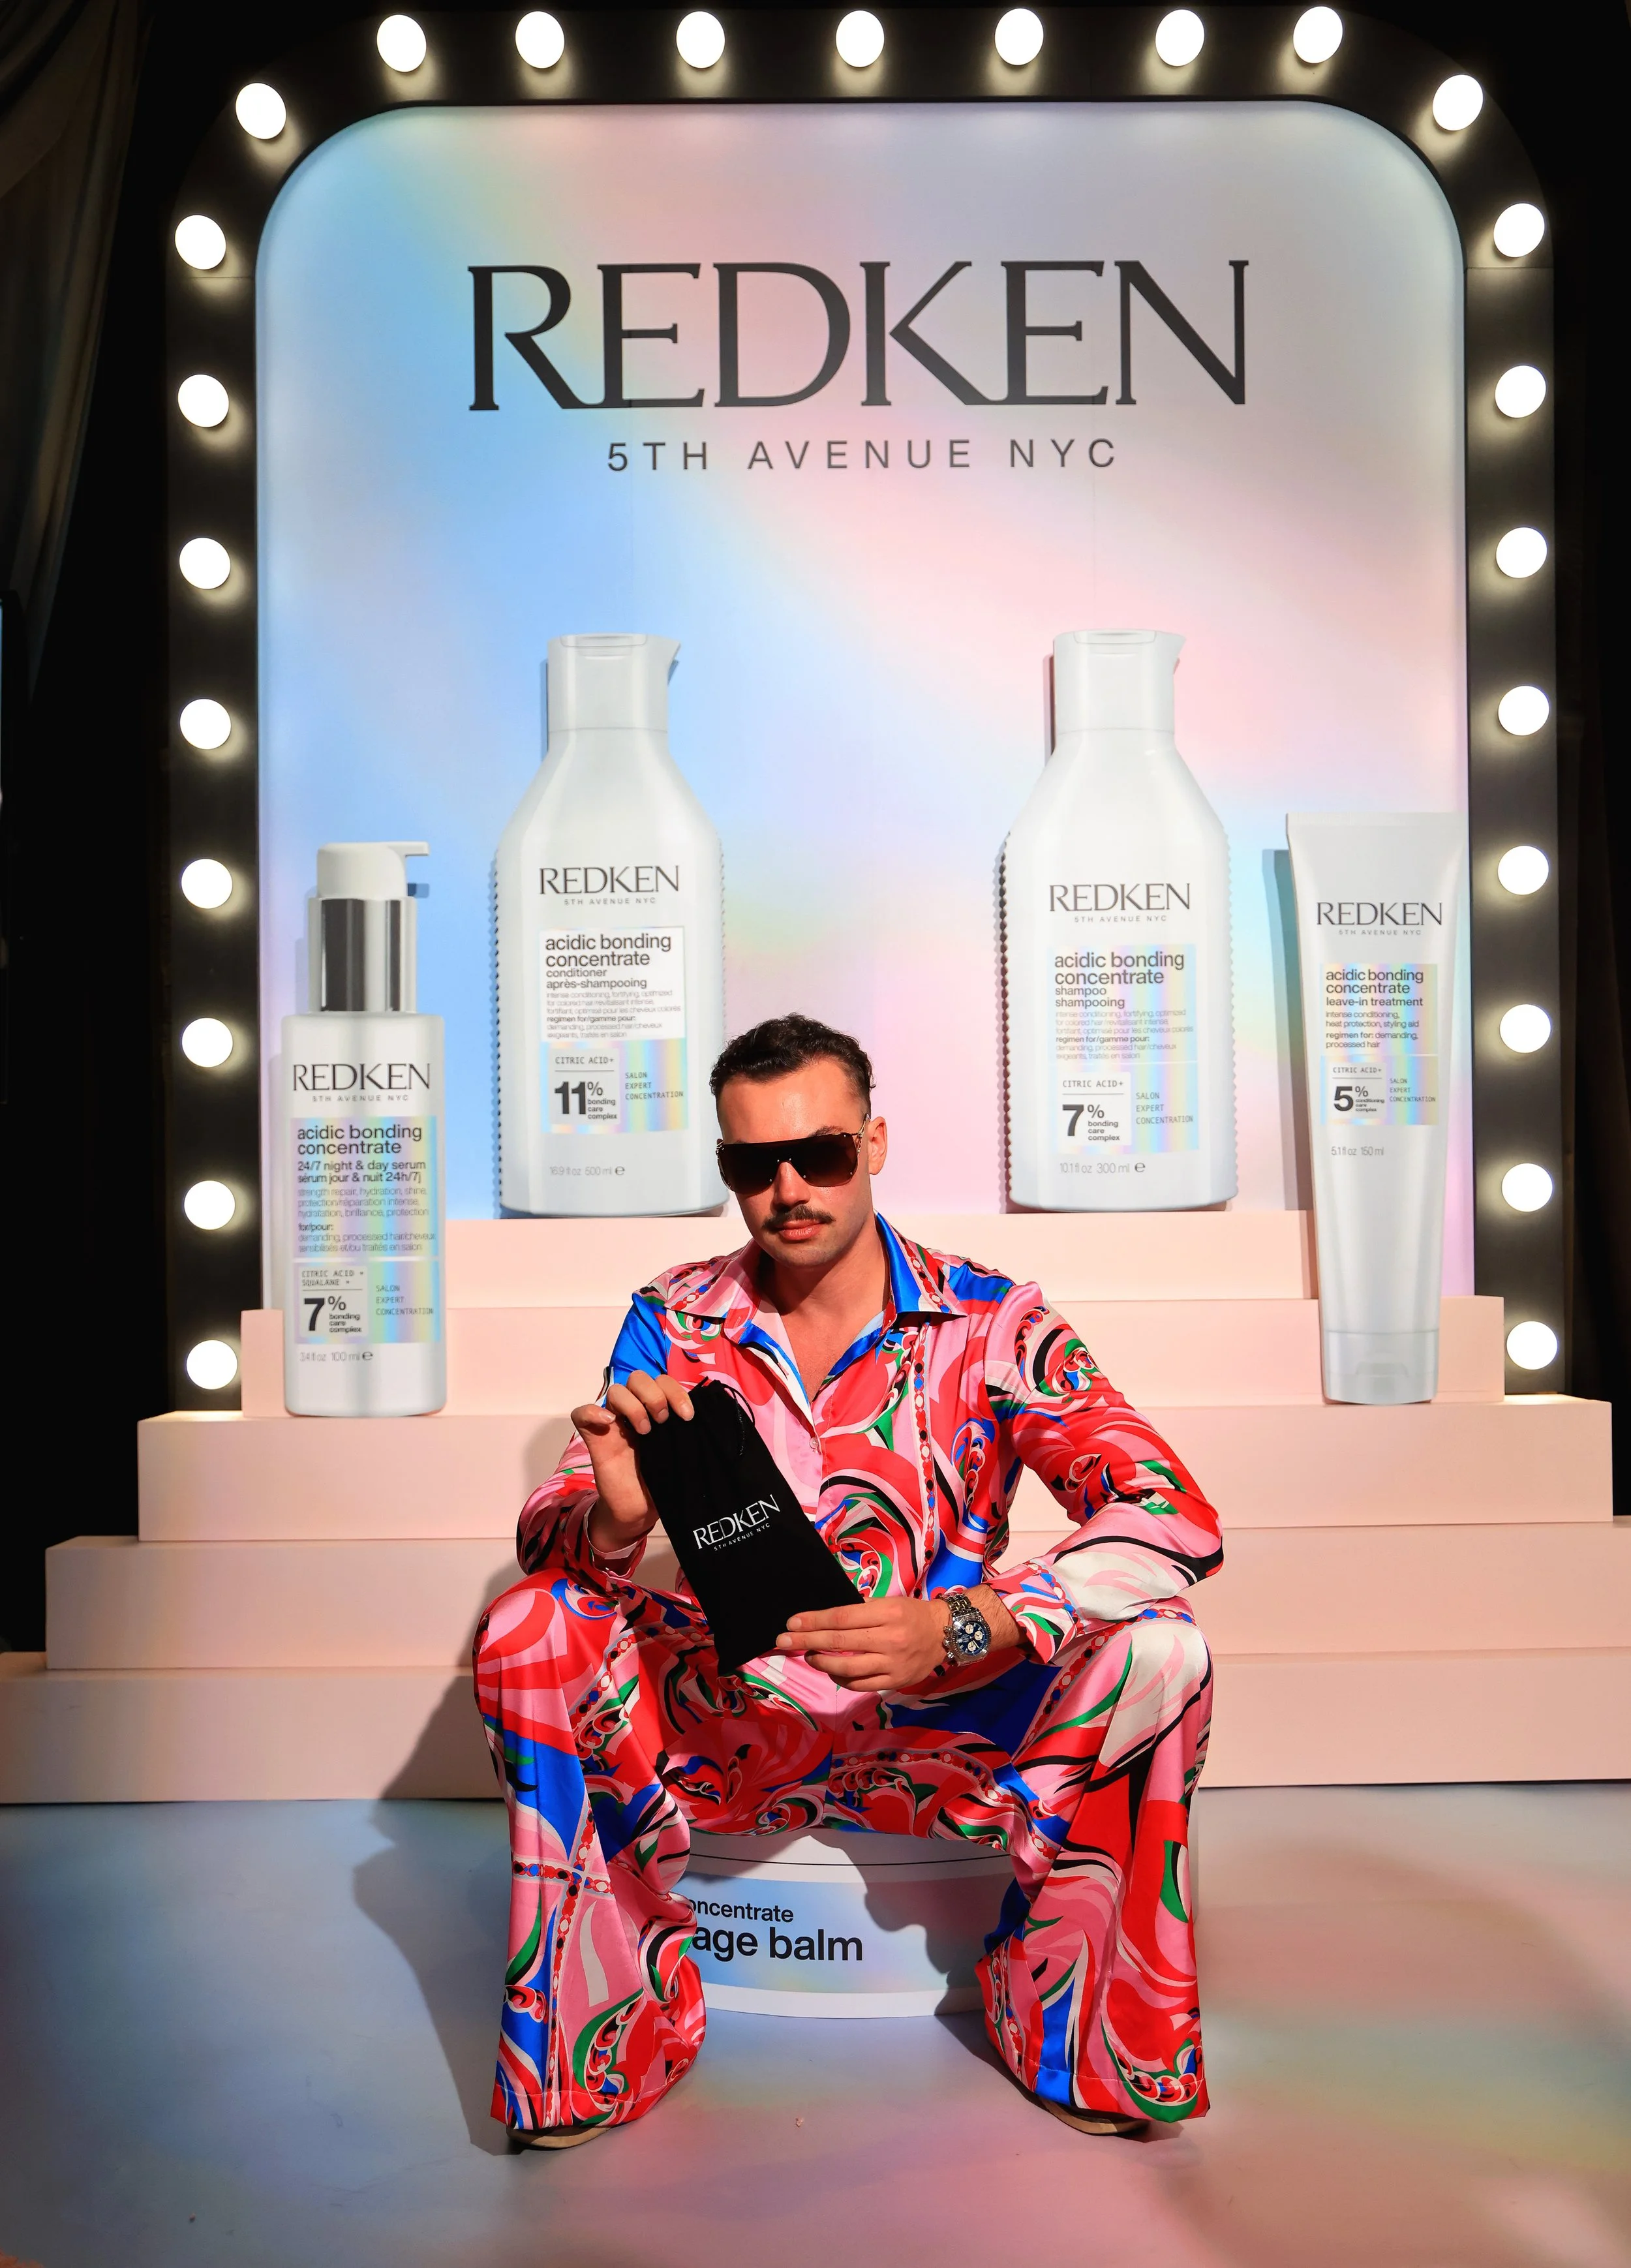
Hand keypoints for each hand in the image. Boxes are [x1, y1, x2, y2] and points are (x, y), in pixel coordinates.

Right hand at [572, 1371, 692, 1557]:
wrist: (639, 1509)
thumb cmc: (661, 1480)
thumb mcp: (680, 1453)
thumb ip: (686, 1432)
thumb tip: (701, 1417)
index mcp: (656, 1411)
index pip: (663, 1381)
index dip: (676, 1392)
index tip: (688, 1417)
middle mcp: (634, 1411)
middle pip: (638, 1378)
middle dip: (655, 1395)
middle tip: (664, 1422)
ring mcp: (613, 1423)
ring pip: (616, 1390)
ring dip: (633, 1405)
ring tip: (645, 1431)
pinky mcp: (595, 1438)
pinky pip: (582, 1413)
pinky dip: (593, 1412)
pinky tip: (609, 1423)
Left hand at [776, 1587, 1022, 1690]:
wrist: (948, 1632)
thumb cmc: (912, 1613)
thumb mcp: (888, 1603)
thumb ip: (859, 1614)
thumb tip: (823, 1623)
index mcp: (886, 1613)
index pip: (842, 1618)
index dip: (814, 1621)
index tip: (792, 1621)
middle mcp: (889, 1639)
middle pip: (839, 1642)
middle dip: (807, 1640)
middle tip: (783, 1639)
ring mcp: (893, 1663)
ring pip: (847, 1668)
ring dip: (822, 1662)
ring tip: (808, 1655)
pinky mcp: (896, 1681)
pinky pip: (861, 1684)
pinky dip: (842, 1679)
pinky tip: (832, 1672)